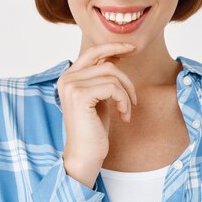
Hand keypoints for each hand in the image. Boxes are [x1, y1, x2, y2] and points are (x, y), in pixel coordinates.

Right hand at [57, 42, 136, 187]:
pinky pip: (113, 88)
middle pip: (106, 64)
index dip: (113, 46)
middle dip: (126, 79)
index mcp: (68, 76)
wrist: (84, 155)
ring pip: (112, 76)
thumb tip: (115, 56)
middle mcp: (66, 78)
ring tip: (127, 111)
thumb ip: (101, 78)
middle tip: (135, 98)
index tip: (132, 48)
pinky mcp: (80, 96)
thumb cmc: (93, 129)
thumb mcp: (98, 98)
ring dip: (126, 95)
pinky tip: (124, 116)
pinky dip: (124, 101)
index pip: (92, 52)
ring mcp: (71, 86)